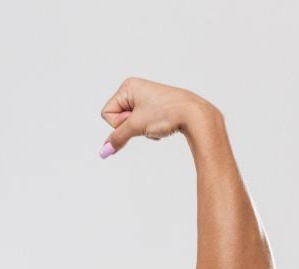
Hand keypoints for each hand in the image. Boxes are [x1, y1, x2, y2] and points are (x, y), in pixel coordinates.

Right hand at [98, 77, 217, 157]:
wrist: (195, 115)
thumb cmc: (167, 112)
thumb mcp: (136, 126)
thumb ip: (116, 138)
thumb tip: (104, 151)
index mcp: (128, 86)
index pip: (107, 113)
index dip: (119, 123)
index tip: (136, 120)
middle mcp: (136, 89)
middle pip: (118, 118)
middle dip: (131, 126)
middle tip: (147, 121)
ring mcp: (146, 98)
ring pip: (131, 123)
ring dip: (141, 129)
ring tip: (156, 122)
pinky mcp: (156, 107)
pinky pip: (142, 123)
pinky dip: (149, 128)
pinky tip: (162, 124)